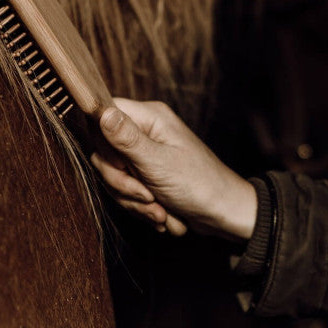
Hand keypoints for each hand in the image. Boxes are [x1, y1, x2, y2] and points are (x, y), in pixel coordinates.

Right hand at [91, 98, 256, 240]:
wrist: (224, 215)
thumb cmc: (199, 185)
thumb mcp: (158, 163)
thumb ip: (127, 139)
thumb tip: (102, 112)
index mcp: (150, 117)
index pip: (104, 116)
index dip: (104, 144)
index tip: (122, 165)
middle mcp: (145, 131)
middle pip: (105, 153)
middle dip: (123, 184)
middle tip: (147, 197)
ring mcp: (145, 154)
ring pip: (114, 176)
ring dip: (135, 201)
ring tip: (161, 211)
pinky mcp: (147, 175)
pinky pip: (126, 190)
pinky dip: (141, 207)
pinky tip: (162, 215)